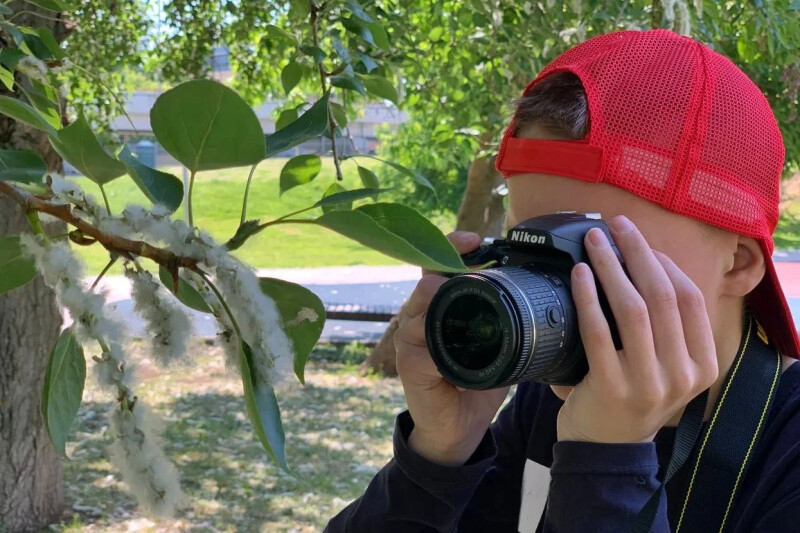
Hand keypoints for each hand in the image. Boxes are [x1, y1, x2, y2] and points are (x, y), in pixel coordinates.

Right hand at [394, 231, 509, 465]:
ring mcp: (410, 340)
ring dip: (441, 302)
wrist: (458, 429)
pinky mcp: (409, 365)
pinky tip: (453, 350)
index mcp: (439, 308)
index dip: (452, 248)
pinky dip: (439, 348)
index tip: (475, 240)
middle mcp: (418, 318)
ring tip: (461, 297)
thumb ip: (505, 321)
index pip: (438, 267)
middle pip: (426, 281)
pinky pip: (421, 349)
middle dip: (447, 268)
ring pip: (420, 309)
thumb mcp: (496, 347)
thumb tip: (538, 296)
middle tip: (473, 261)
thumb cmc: (474, 384)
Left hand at [553, 215, 718, 442]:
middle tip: (615, 225)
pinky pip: (598, 332)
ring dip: (611, 266)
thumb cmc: (631, 394)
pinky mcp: (610, 388)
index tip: (639, 239)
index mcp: (703, 365)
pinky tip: (579, 274)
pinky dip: (588, 297)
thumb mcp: (664, 366)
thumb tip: (641, 263)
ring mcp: (648, 384)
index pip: (692, 299)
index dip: (665, 262)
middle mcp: (682, 375)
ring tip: (594, 241)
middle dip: (638, 252)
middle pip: (664, 296)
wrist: (604, 449)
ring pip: (633, 309)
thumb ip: (665, 327)